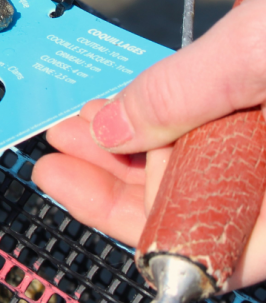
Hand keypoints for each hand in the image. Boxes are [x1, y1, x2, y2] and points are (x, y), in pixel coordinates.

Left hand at [32, 0, 265, 290]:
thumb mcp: (257, 54)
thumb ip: (181, 95)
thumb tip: (106, 129)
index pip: (214, 248)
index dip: (130, 224)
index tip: (66, 188)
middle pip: (196, 205)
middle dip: (115, 177)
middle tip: (55, 151)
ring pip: (202, 166)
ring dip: (134, 144)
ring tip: (75, 123)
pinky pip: (217, 129)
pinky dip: (170, 117)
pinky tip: (126, 102)